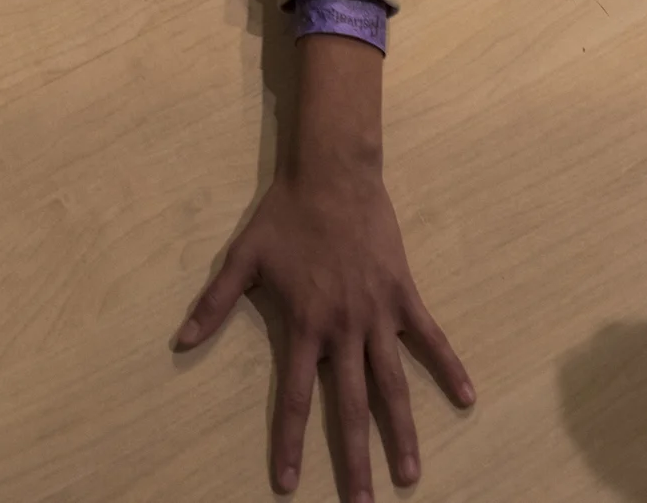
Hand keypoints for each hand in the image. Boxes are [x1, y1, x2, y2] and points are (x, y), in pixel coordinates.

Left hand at [176, 167, 473, 499]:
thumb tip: (179, 342)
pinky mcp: (404, 294)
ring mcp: (377, 314)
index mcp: (303, 327)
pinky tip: (467, 398)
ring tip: (410, 474)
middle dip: (355, 460)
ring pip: (393, 385)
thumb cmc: (284, 216)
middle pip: (350, 407)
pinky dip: (449, 367)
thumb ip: (213, 305)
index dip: (291, 445)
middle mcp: (342, 330)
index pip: (295, 399)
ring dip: (402, 432)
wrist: (331, 175)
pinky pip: (431, 338)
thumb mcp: (241, 259)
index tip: (289, 486)